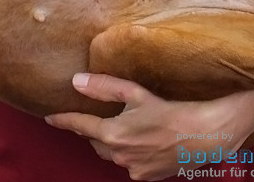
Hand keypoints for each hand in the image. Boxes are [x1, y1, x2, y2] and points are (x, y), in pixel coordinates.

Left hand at [46, 74, 251, 180]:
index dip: (64, 120)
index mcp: (112, 133)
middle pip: (96, 142)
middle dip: (94, 130)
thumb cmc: (170, 110)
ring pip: (112, 154)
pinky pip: (130, 165)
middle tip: (100, 118)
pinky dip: (131, 154)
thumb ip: (103, 87)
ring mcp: (132, 169)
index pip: (79, 125)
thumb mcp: (135, 92)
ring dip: (113, 143)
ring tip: (127, 129)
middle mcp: (119, 155)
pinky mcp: (145, 177)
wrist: (203, 136)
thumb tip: (77, 82)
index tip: (50, 118)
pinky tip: (145, 142)